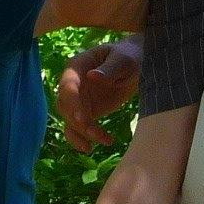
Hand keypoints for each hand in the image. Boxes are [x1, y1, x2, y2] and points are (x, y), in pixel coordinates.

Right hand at [58, 37, 142, 151]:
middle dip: (78, 122)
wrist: (138, 64)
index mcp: (77, 67)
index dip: (72, 102)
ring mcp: (79, 99)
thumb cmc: (130, 56)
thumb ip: (110, 68)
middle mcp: (73, 84)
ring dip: (83, 133)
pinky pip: (77, 128)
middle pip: (65, 106)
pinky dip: (82, 139)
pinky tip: (94, 147)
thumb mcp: (124, 60)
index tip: (81, 118)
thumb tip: (92, 76)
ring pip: (70, 120)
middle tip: (96, 133)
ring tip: (105, 140)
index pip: (67, 86)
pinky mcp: (87, 112)